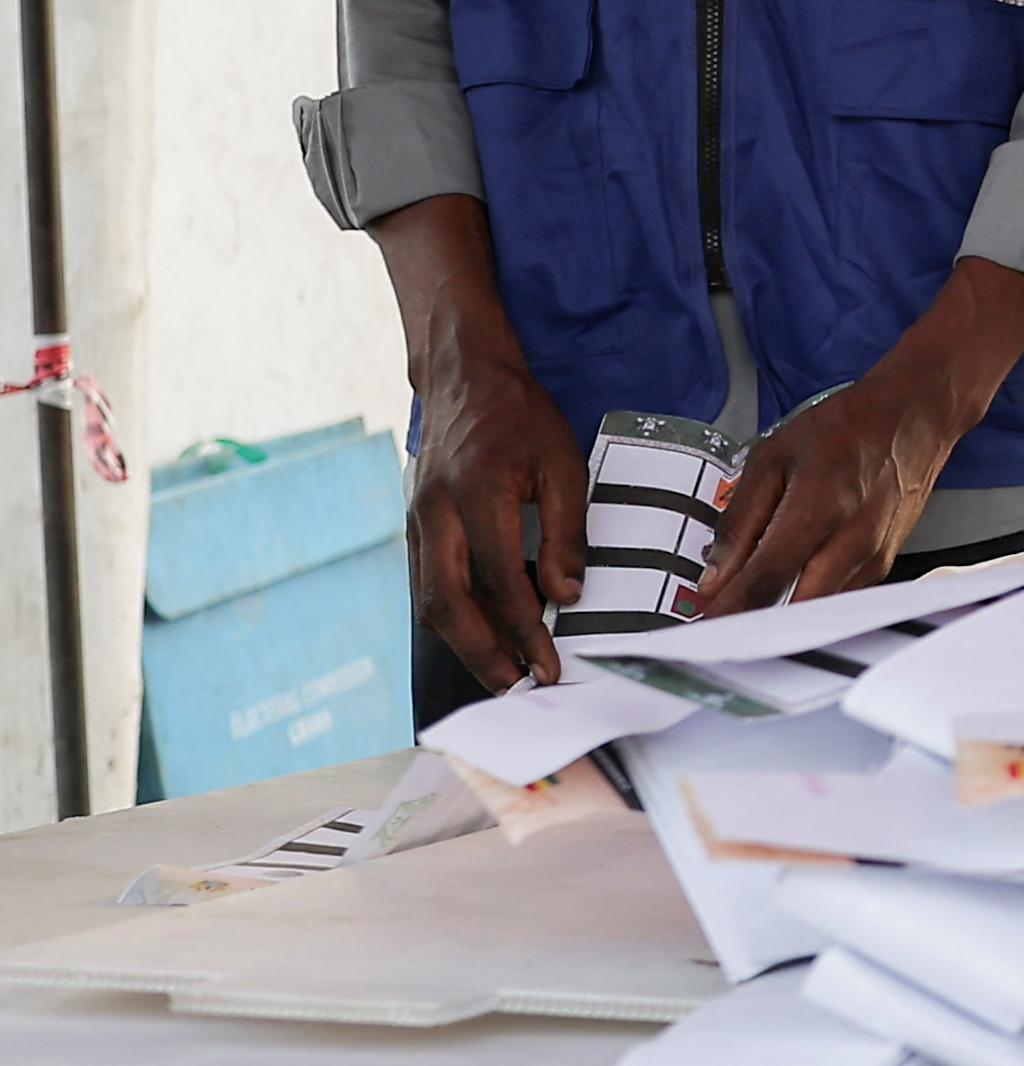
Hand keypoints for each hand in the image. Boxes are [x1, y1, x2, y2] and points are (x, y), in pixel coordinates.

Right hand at [407, 344, 587, 691]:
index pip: (500, 580)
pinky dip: (452, 615)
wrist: (462, 379)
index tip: (547, 664)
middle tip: (514, 687)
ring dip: (462, 643)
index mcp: (477, 494)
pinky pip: (426, 583)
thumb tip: (566, 594)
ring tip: (500, 672)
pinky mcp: (412, 526)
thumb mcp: (564, 463)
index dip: (524, 630)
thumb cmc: (518, 418)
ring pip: (429, 600)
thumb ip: (568, 530)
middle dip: (481, 654)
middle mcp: (435, 513)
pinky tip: (481, 632)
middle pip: (448, 604)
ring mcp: (416, 521)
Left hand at [689, 373, 958, 617]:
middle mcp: (852, 541)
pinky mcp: (883, 563)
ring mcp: (873, 556)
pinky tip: (791, 580)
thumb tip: (716, 572)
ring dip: (781, 612)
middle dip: (752, 621)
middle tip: (720, 619)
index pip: (764, 579)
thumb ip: (741, 518)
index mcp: (818, 509)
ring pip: (817, 608)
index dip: (728, 609)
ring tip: (750, 599)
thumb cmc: (847, 428)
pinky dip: (809, 595)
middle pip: (794, 607)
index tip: (702, 625)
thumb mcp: (773, 456)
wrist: (913, 416)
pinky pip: (837, 595)